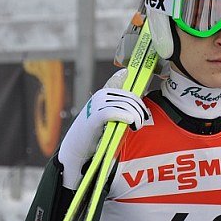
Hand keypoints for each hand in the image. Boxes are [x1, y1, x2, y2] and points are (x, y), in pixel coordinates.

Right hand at [58, 70, 147, 188]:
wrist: (76, 149)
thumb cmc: (95, 132)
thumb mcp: (108, 113)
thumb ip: (118, 100)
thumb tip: (126, 72)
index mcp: (105, 92)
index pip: (129, 90)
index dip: (139, 99)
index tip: (143, 111)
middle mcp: (100, 95)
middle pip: (130, 98)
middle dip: (140, 110)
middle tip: (141, 123)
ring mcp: (96, 105)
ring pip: (125, 105)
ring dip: (135, 116)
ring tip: (136, 126)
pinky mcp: (94, 117)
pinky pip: (113, 112)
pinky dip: (125, 116)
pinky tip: (131, 123)